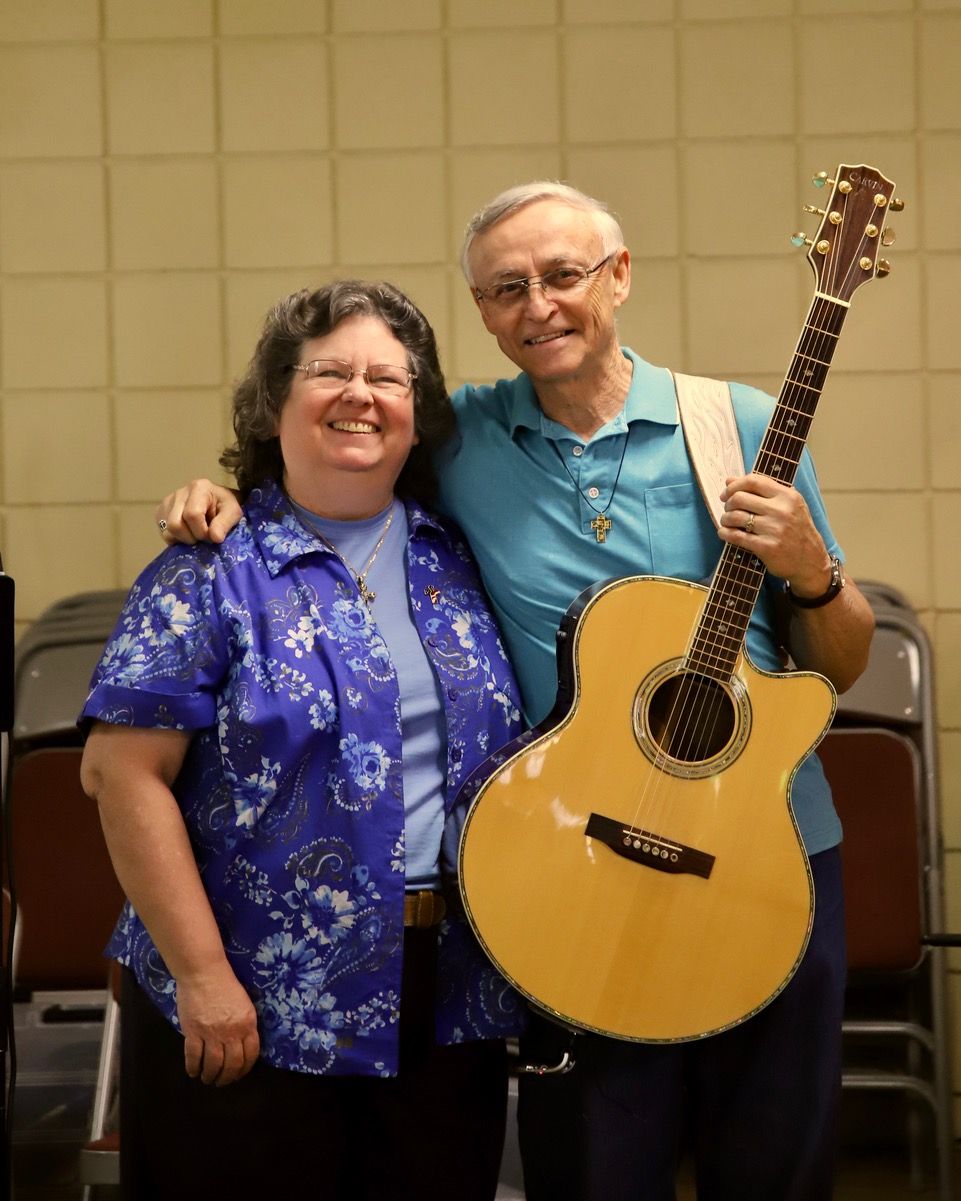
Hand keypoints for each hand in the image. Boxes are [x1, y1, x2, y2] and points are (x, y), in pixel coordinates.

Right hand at [156, 479, 241, 545]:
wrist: (218, 502)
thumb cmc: (226, 506)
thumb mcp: (233, 512)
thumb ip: (225, 524)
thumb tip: (214, 538)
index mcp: (198, 488)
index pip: (192, 515)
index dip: (202, 531)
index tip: (212, 536)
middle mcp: (179, 492)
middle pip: (175, 524)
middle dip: (191, 537)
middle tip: (203, 538)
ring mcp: (168, 502)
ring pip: (167, 531)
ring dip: (183, 539)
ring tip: (196, 534)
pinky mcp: (161, 511)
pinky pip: (163, 532)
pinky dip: (176, 538)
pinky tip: (188, 533)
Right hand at [176, 962, 260, 1086]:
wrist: (204, 972)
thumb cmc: (225, 984)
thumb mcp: (244, 1004)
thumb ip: (244, 1025)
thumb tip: (242, 1045)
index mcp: (248, 1024)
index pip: (251, 1055)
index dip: (244, 1069)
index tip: (238, 1074)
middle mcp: (232, 1032)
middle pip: (232, 1064)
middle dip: (227, 1078)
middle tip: (221, 1081)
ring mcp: (212, 1034)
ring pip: (213, 1065)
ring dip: (210, 1076)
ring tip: (207, 1078)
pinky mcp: (193, 1033)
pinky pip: (194, 1058)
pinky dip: (193, 1068)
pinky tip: (193, 1071)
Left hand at [718, 473, 830, 593]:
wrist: (811, 561)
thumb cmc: (797, 531)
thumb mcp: (789, 505)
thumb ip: (762, 491)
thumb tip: (730, 480)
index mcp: (788, 496)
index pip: (754, 481)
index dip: (734, 485)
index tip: (726, 493)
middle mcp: (781, 510)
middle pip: (740, 498)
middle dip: (728, 504)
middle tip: (728, 510)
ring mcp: (774, 529)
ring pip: (735, 516)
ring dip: (725, 519)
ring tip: (727, 522)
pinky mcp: (766, 547)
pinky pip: (736, 536)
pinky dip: (725, 533)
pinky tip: (725, 533)